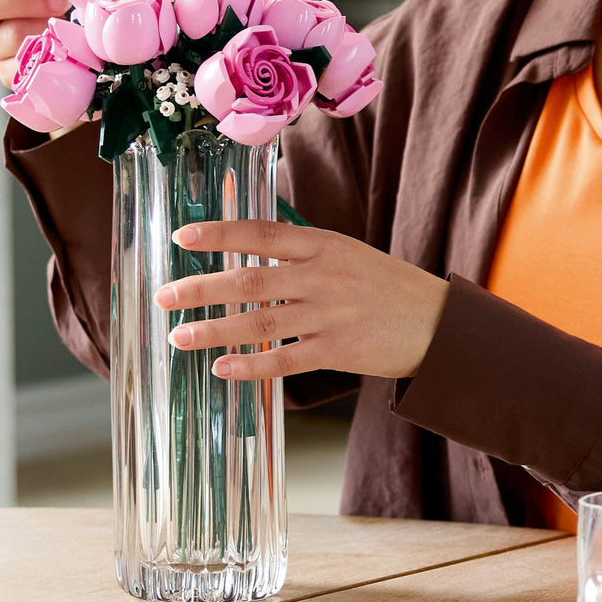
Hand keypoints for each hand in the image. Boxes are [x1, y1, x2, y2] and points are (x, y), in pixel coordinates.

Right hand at [0, 0, 72, 86]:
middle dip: (24, 0)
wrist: (79, 44)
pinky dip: (48, 51)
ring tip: (66, 23)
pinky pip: (24, 63)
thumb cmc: (58, 7)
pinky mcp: (8, 75)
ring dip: (42, 26)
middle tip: (59, 0)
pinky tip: (62, 45)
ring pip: (7, 35)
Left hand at [155, 220, 448, 380]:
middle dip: (201, 288)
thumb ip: (299, 251)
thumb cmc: (384, 284)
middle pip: (250, 280)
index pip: (260, 234)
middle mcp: (322, 276)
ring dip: (214, 330)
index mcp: (322, 244)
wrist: (437, 321)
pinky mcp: (338, 350)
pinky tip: (222, 368)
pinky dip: (251, 364)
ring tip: (179, 336)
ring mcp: (329, 314)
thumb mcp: (345, 252)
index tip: (182, 237)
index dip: (219, 234)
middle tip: (164, 296)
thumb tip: (244, 250)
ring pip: (260, 322)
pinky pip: (285, 359)